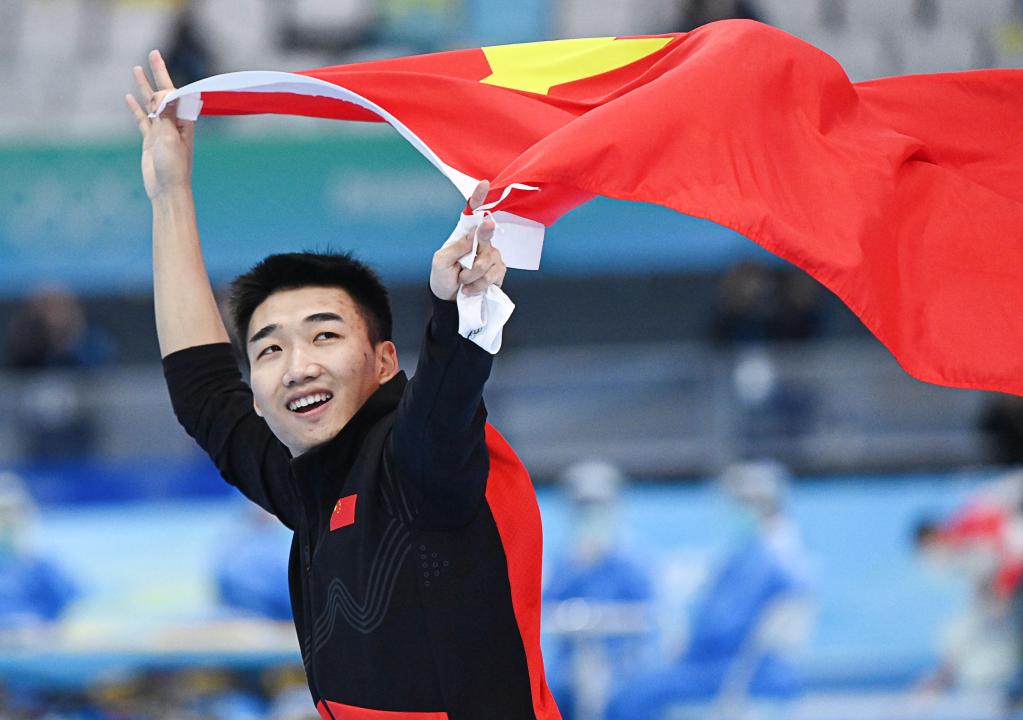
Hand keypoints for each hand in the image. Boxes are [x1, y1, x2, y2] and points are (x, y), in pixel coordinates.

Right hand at [125, 50, 193, 200]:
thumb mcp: (169, 137)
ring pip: (151, 103)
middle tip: (153, 53)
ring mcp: (161, 131)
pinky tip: (128, 97)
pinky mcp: (151, 141)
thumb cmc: (174, 166)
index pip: (175, 92)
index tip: (156, 61)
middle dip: (158, 73)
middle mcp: (174, 123)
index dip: (165, 75)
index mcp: (184, 121)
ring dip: (144, 87)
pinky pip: (141, 119)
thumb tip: (159, 92)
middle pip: (164, 92)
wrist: (168, 190)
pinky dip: (135, 108)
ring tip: (136, 69)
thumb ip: (164, 114)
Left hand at [430, 180, 506, 300]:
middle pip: (486, 235)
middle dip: (477, 250)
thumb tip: (473, 236)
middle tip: (464, 266)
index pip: (473, 213)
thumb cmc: (442, 277)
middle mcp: (481, 242)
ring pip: (488, 261)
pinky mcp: (499, 271)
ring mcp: (492, 256)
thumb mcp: (440, 261)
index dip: (479, 198)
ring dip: (472, 276)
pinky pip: (493, 275)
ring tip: (463, 281)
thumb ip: (456, 247)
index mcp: (465, 235)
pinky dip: (479, 285)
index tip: (484, 184)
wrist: (449, 300)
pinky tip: (471, 288)